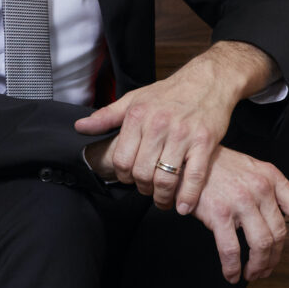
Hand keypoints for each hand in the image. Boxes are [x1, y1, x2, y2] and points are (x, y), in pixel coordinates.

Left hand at [75, 42, 277, 212]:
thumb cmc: (170, 92)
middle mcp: (159, 125)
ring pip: (165, 178)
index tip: (130, 179)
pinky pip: (194, 176)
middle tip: (147, 190)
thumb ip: (106, 116)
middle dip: (143, 188)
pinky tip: (183, 207)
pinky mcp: (204, 142)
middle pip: (141, 173)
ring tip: (163, 200)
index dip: (123, 176)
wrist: (208, 80)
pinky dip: (187, 197)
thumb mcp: (134, 99)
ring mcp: (183, 134)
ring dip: (162, 197)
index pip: (121, 159)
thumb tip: (80, 127)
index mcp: (138, 116)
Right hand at [194, 146, 288, 282]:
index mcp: (271, 177)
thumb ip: (266, 190)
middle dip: (273, 259)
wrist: (187, 159)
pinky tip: (231, 273)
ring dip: (258, 266)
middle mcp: (260, 188)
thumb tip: (273, 222)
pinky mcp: (219, 213)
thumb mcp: (250, 169)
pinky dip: (233, 267)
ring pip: (261, 245)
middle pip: (278, 234)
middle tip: (266, 269)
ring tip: (251, 273)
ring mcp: (241, 201)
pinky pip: (232, 249)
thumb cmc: (216, 166)